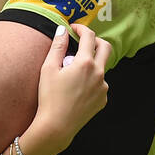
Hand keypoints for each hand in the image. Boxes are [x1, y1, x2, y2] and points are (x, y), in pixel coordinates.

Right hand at [34, 23, 109, 152]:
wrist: (57, 126)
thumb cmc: (50, 97)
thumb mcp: (48, 69)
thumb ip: (57, 46)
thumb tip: (62, 30)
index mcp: (85, 63)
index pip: (89, 36)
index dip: (81, 28)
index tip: (73, 28)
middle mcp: (99, 74)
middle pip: (105, 47)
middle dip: (95, 40)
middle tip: (83, 41)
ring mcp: (103, 88)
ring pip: (102, 67)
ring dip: (91, 63)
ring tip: (73, 72)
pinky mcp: (103, 100)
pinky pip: (100, 84)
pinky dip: (91, 80)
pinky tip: (77, 87)